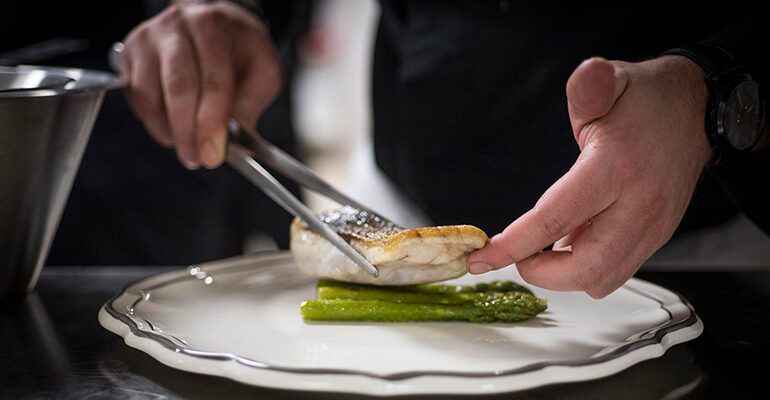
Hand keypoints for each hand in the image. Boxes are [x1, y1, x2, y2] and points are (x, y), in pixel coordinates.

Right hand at [121, 1, 280, 168]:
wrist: (214, 22)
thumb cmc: (239, 49)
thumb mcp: (262, 72)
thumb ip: (250, 107)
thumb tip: (237, 147)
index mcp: (214, 26)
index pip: (213, 80)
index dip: (212, 122)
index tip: (213, 155)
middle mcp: (177, 26)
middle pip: (178, 87)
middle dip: (188, 132)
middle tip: (197, 159)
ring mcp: (148, 38)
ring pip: (150, 93)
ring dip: (169, 130)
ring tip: (187, 147)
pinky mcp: (130, 53)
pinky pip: (135, 96)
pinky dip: (153, 121)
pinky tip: (172, 130)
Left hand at [467, 56, 712, 297]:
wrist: (698, 112)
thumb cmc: (646, 99)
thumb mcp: (613, 80)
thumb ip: (591, 86)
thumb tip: (587, 75)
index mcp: (615, 167)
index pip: (556, 218)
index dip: (514, 245)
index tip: (482, 258)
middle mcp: (638, 205)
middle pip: (585, 269)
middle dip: (542, 274)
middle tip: (519, 255)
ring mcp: (652, 226)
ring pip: (604, 279)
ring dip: (567, 274)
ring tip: (548, 244)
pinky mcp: (658, 236)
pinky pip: (619, 270)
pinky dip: (589, 266)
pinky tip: (576, 238)